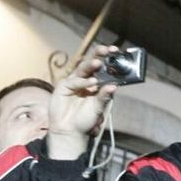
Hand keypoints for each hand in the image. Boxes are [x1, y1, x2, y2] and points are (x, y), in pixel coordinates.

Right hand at [47, 45, 117, 160]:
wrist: (69, 131)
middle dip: (99, 54)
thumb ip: (105, 96)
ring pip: (83, 68)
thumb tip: (114, 86)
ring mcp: (74, 81)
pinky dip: (83, 82)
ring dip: (91, 64)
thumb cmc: (85, 119)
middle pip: (92, 63)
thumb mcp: (98, 107)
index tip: (117, 51)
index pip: (103, 67)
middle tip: (107, 50)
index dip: (109, 59)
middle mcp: (86, 79)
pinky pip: (75, 81)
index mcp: (96, 82)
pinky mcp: (63, 86)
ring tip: (99, 63)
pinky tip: (91, 83)